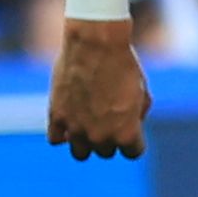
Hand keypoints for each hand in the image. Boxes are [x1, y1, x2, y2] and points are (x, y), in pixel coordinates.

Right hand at [45, 16, 151, 158]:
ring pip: (80, 153)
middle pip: (106, 152)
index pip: (133, 153)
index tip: (131, 125)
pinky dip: (62, 132)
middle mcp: (101, 137)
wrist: (96, 43)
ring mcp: (76, 129)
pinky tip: (70, 117)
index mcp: (126, 133)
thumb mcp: (142, 91)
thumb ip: (136, 116)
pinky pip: (56, 139)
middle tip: (109, 115)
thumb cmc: (124, 64)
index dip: (134, 139)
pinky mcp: (56, 117)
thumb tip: (128, 127)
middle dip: (110, 137)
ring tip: (89, 122)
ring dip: (86, 141)